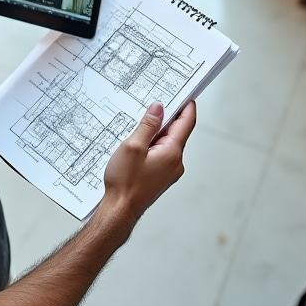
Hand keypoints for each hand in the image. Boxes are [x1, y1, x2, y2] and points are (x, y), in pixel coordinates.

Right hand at [98, 100, 196, 232]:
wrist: (119, 211)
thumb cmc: (125, 183)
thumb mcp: (133, 146)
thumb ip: (147, 126)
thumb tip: (158, 108)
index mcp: (172, 153)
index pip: (186, 123)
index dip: (187, 106)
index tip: (186, 93)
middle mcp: (175, 162)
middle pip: (176, 132)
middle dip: (167, 117)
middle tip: (155, 101)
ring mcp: (169, 171)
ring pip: (167, 143)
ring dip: (157, 132)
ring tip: (140, 123)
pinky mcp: (160, 177)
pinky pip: (161, 154)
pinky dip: (153, 144)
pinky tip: (138, 143)